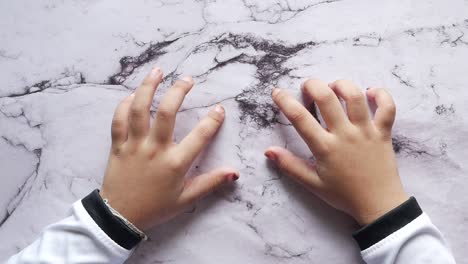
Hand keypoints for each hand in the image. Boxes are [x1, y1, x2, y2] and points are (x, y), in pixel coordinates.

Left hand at [100, 67, 238, 229]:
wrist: (120, 218)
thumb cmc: (156, 208)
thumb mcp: (186, 198)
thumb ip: (211, 183)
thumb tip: (234, 173)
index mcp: (175, 162)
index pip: (200, 136)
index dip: (213, 120)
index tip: (220, 109)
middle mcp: (155, 149)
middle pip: (167, 111)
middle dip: (179, 91)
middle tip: (188, 79)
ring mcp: (134, 145)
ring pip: (140, 109)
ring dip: (149, 87)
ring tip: (158, 71)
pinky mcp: (118, 145)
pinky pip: (119, 120)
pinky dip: (125, 105)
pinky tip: (133, 95)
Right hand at [266, 79, 408, 224]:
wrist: (379, 205)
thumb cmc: (344, 195)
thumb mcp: (313, 184)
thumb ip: (290, 166)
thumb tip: (269, 151)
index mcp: (325, 147)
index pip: (300, 118)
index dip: (285, 101)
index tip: (277, 92)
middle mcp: (345, 134)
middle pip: (327, 97)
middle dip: (312, 85)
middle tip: (308, 88)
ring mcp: (366, 131)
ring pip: (355, 96)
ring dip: (341, 85)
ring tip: (334, 87)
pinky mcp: (384, 132)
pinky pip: (387, 107)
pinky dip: (380, 94)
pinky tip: (369, 92)